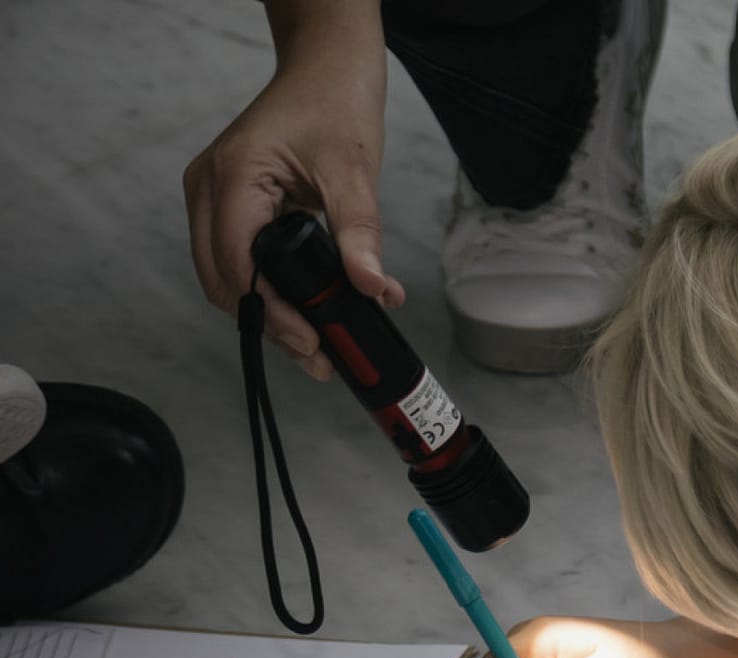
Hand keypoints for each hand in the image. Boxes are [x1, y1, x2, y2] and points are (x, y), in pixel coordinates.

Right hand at [182, 3, 403, 378]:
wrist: (326, 68)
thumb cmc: (334, 104)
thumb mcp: (354, 171)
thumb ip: (361, 234)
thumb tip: (372, 289)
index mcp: (233, 176)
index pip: (237, 263)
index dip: (271, 311)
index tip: (311, 342)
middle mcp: (210, 188)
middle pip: (223, 278)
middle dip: (268, 322)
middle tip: (318, 355)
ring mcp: (215, 197)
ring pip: (227, 275)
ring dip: (267, 312)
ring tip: (316, 343)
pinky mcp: (231, 204)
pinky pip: (239, 258)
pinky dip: (269, 288)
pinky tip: (305, 310)